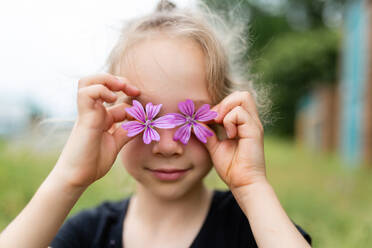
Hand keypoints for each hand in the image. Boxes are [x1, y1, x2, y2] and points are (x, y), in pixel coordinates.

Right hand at [54, 73, 139, 188]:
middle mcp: (93, 111)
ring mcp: (87, 113)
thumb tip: (140, 122)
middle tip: (134, 90)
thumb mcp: (116, 143)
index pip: (114, 94)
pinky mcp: (84, 118)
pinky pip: (86, 93)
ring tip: (120, 88)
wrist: (78, 177)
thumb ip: (126, 132)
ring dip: (106, 80)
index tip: (141, 102)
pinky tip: (112, 100)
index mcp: (101, 116)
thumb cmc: (93, 162)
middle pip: (98, 81)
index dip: (129, 95)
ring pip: (88, 82)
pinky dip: (100, 90)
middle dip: (118, 80)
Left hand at [203, 91, 266, 189]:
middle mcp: (250, 121)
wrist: (243, 183)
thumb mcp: (215, 147)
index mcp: (242, 124)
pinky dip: (229, 121)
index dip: (218, 107)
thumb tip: (197, 121)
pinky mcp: (255, 130)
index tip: (208, 121)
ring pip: (242, 97)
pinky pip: (239, 112)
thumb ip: (208, 133)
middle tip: (214, 120)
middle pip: (240, 94)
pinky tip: (229, 135)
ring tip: (220, 124)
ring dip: (226, 108)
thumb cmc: (231, 168)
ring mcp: (253, 124)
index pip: (234, 100)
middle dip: (223, 103)